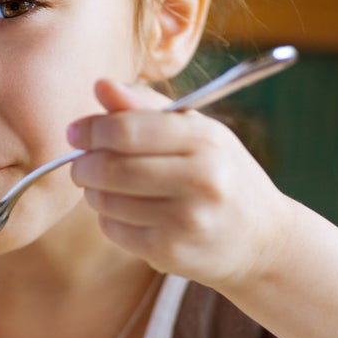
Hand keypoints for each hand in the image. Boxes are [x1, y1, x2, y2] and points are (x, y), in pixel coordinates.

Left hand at [68, 80, 293, 289]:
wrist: (261, 240)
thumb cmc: (221, 175)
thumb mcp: (197, 132)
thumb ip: (146, 107)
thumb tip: (100, 85)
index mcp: (205, 140)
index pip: (127, 130)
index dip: (91, 130)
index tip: (75, 132)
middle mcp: (200, 180)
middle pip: (110, 168)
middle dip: (83, 165)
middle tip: (80, 164)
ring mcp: (185, 220)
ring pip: (106, 201)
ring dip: (93, 192)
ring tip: (104, 187)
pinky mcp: (170, 252)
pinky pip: (113, 230)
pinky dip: (108, 219)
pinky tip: (125, 213)